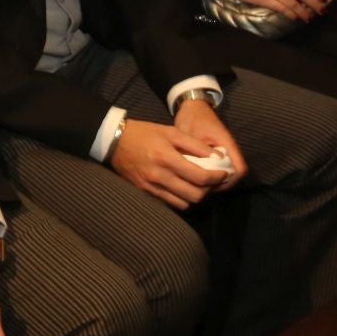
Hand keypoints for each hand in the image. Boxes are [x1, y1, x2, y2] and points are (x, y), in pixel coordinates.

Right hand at [108, 102, 243, 209]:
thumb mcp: (171, 132)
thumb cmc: (144, 133)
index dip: (216, 178)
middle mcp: (159, 176)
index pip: (200, 177)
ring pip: (183, 204)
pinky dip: (180, 198)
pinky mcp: (145, 192)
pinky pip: (169, 203)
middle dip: (208, 190)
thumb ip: (195, 145)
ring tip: (196, 185)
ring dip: (194, 196)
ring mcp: (151, 187)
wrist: (113, 141)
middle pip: (194, 195)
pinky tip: (181, 187)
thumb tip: (216, 157)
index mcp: (166, 158)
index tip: (222, 173)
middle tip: (211, 180)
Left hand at [173, 98, 247, 189]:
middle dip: (220, 184)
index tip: (212, 185)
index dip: (228, 181)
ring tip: (198, 183)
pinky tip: (197, 176)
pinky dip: (210, 174)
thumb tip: (195, 173)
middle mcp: (230, 150)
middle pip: (233, 175)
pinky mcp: (217, 153)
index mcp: (227, 144)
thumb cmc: (192, 119)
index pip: (239, 170)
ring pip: (226, 173)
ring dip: (215, 180)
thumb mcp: (190, 135)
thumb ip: (195, 153)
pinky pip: (219, 168)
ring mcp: (224, 152)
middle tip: (201, 188)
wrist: (192, 107)